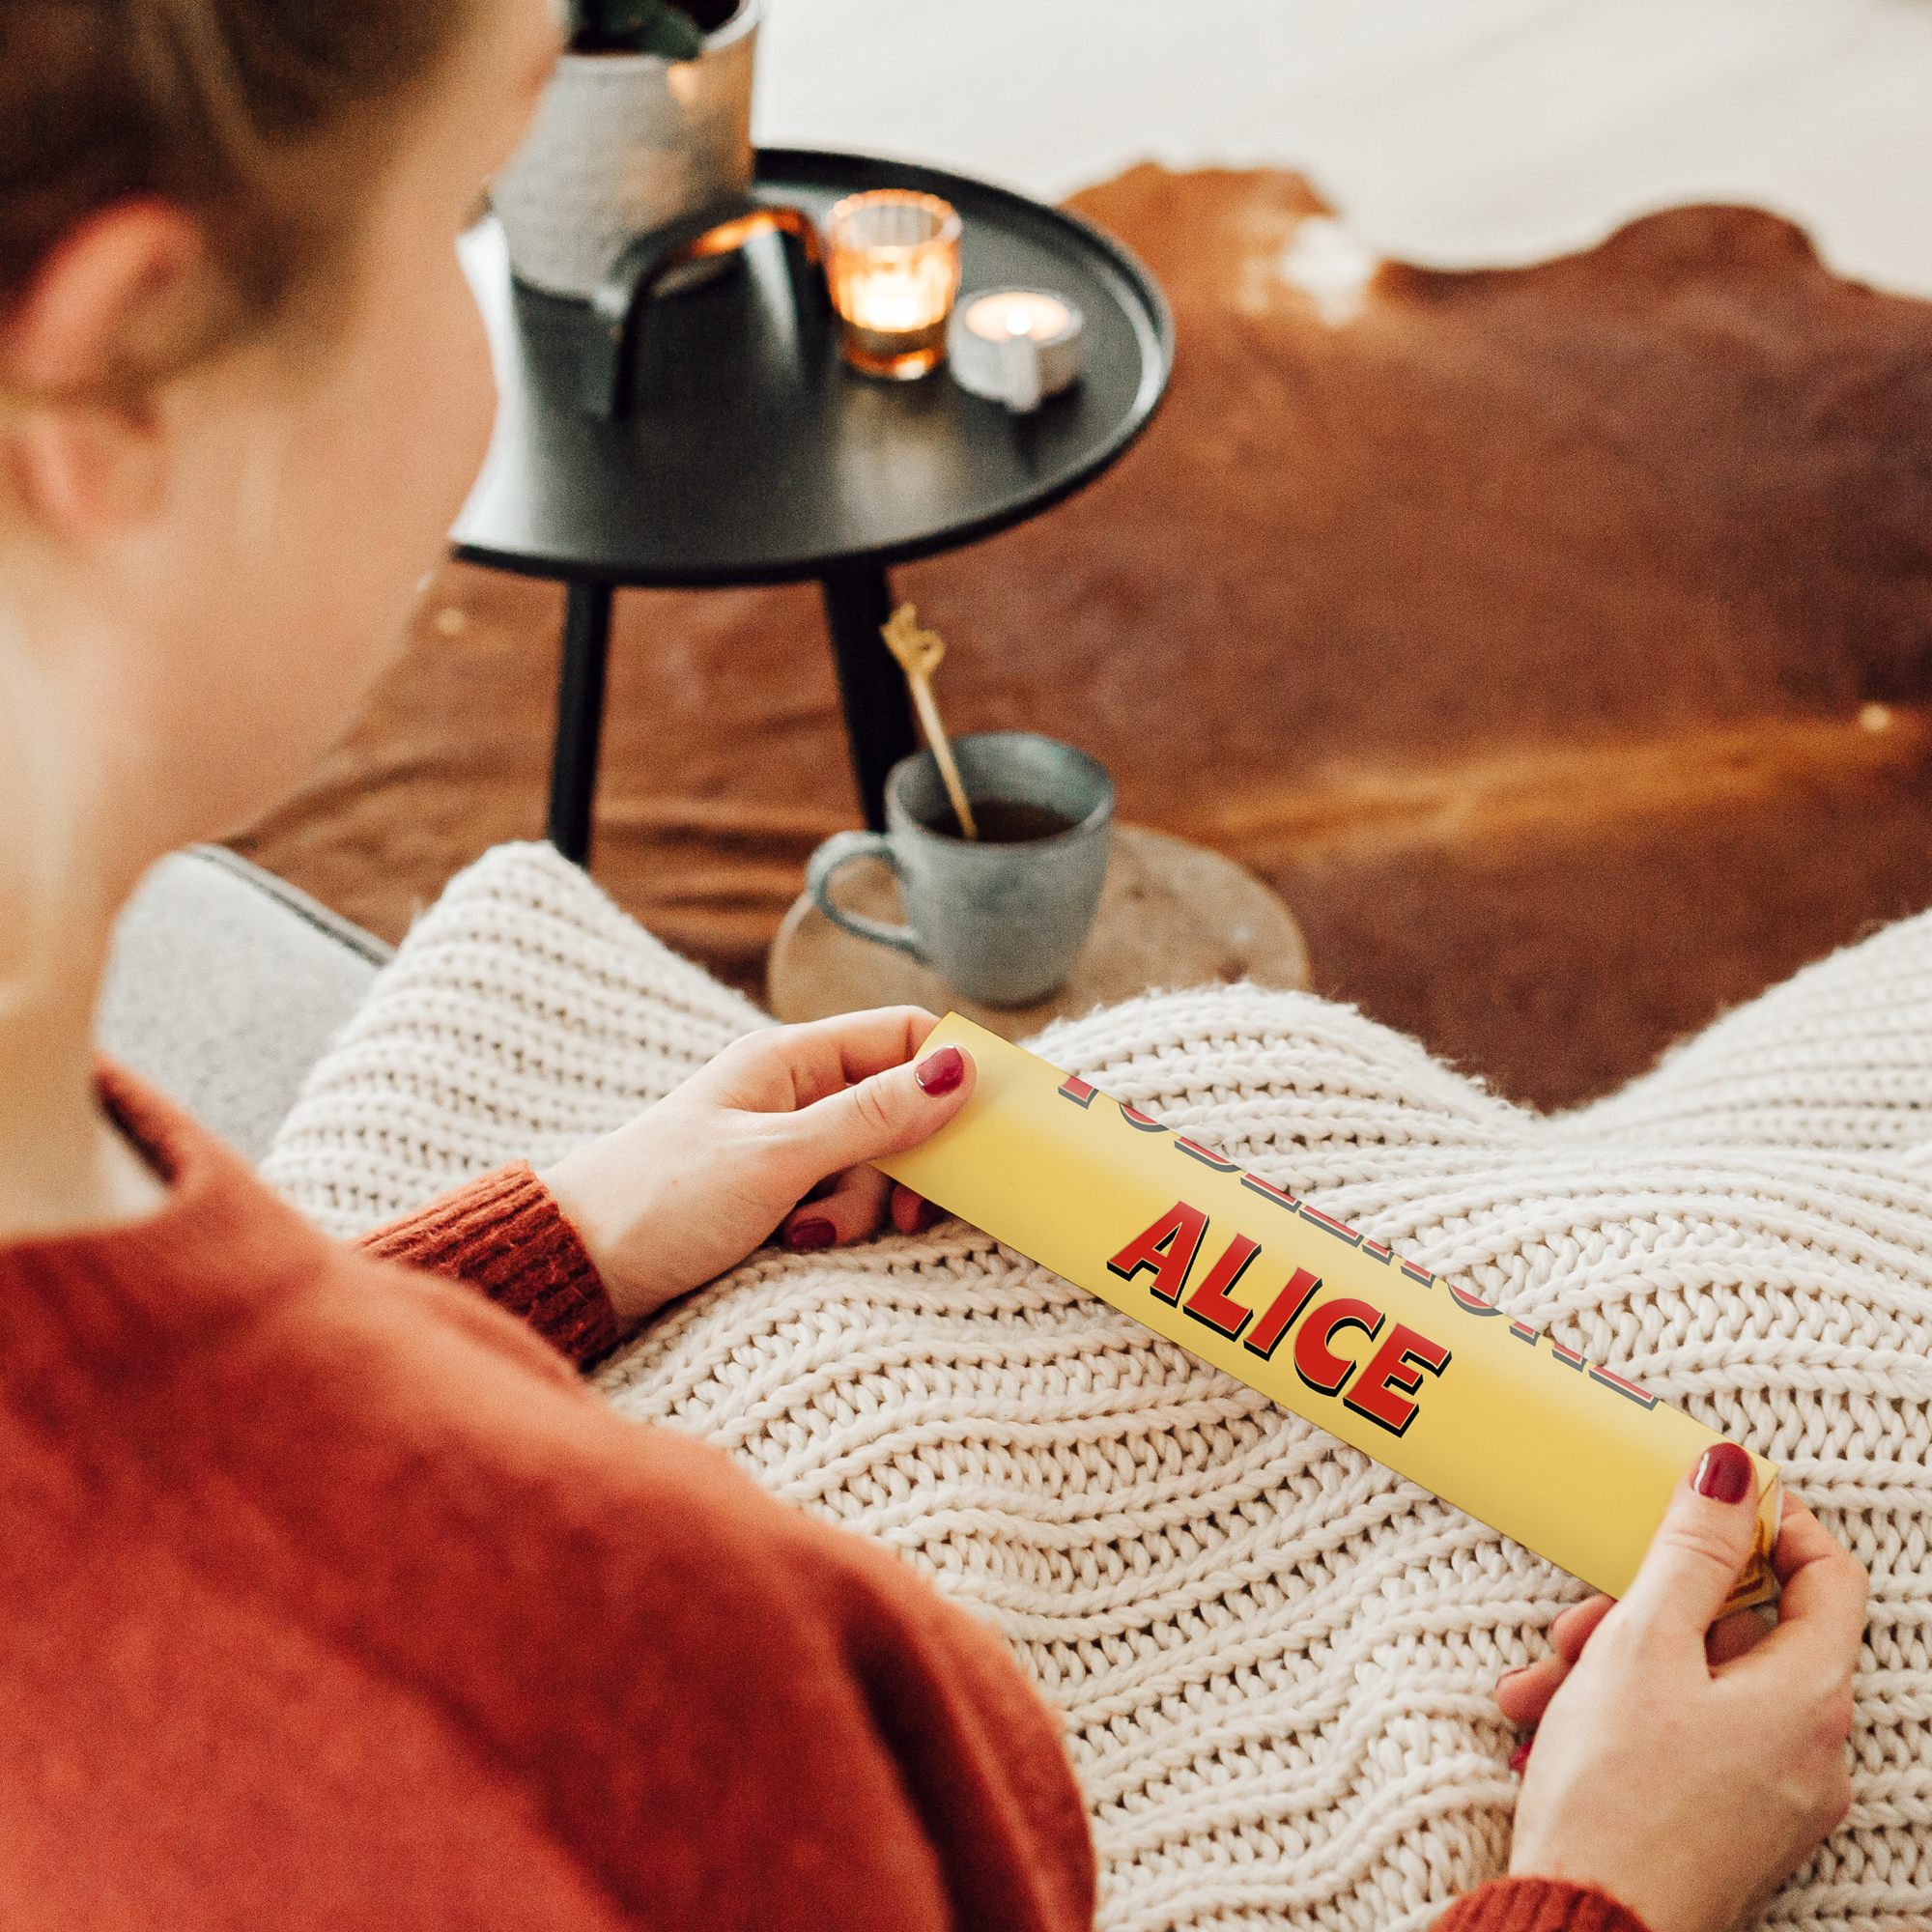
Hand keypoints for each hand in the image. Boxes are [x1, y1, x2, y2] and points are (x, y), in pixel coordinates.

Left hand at [539, 1007, 972, 1329]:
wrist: (574, 1269)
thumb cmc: (659, 1201)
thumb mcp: (777, 1159)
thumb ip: (872, 1118)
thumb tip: (959, 1071)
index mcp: (788, 1057)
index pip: (901, 1036)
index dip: (949, 1072)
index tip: (986, 1127)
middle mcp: (792, 1092)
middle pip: (897, 1109)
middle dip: (906, 1165)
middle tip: (906, 1215)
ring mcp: (784, 1144)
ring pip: (873, 1164)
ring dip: (859, 1207)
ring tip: (810, 1236)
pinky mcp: (774, 1195)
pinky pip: (839, 1200)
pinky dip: (832, 1226)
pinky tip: (796, 1245)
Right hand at [1497, 1444, 1865, 1931]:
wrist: (1587, 1926)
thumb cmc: (1617, 1796)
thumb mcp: (1642, 1642)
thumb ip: (1690, 1550)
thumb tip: (1733, 1472)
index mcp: (1808, 1697)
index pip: (1828, 1576)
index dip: (1770, 1525)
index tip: (1704, 1504)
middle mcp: (1811, 1750)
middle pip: (1742, 1633)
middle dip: (1646, 1611)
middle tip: (1581, 1622)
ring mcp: (1773, 1795)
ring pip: (1701, 1686)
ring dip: (1614, 1667)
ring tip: (1543, 1687)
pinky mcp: (1728, 1826)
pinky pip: (1687, 1739)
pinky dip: (1622, 1718)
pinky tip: (1552, 1726)